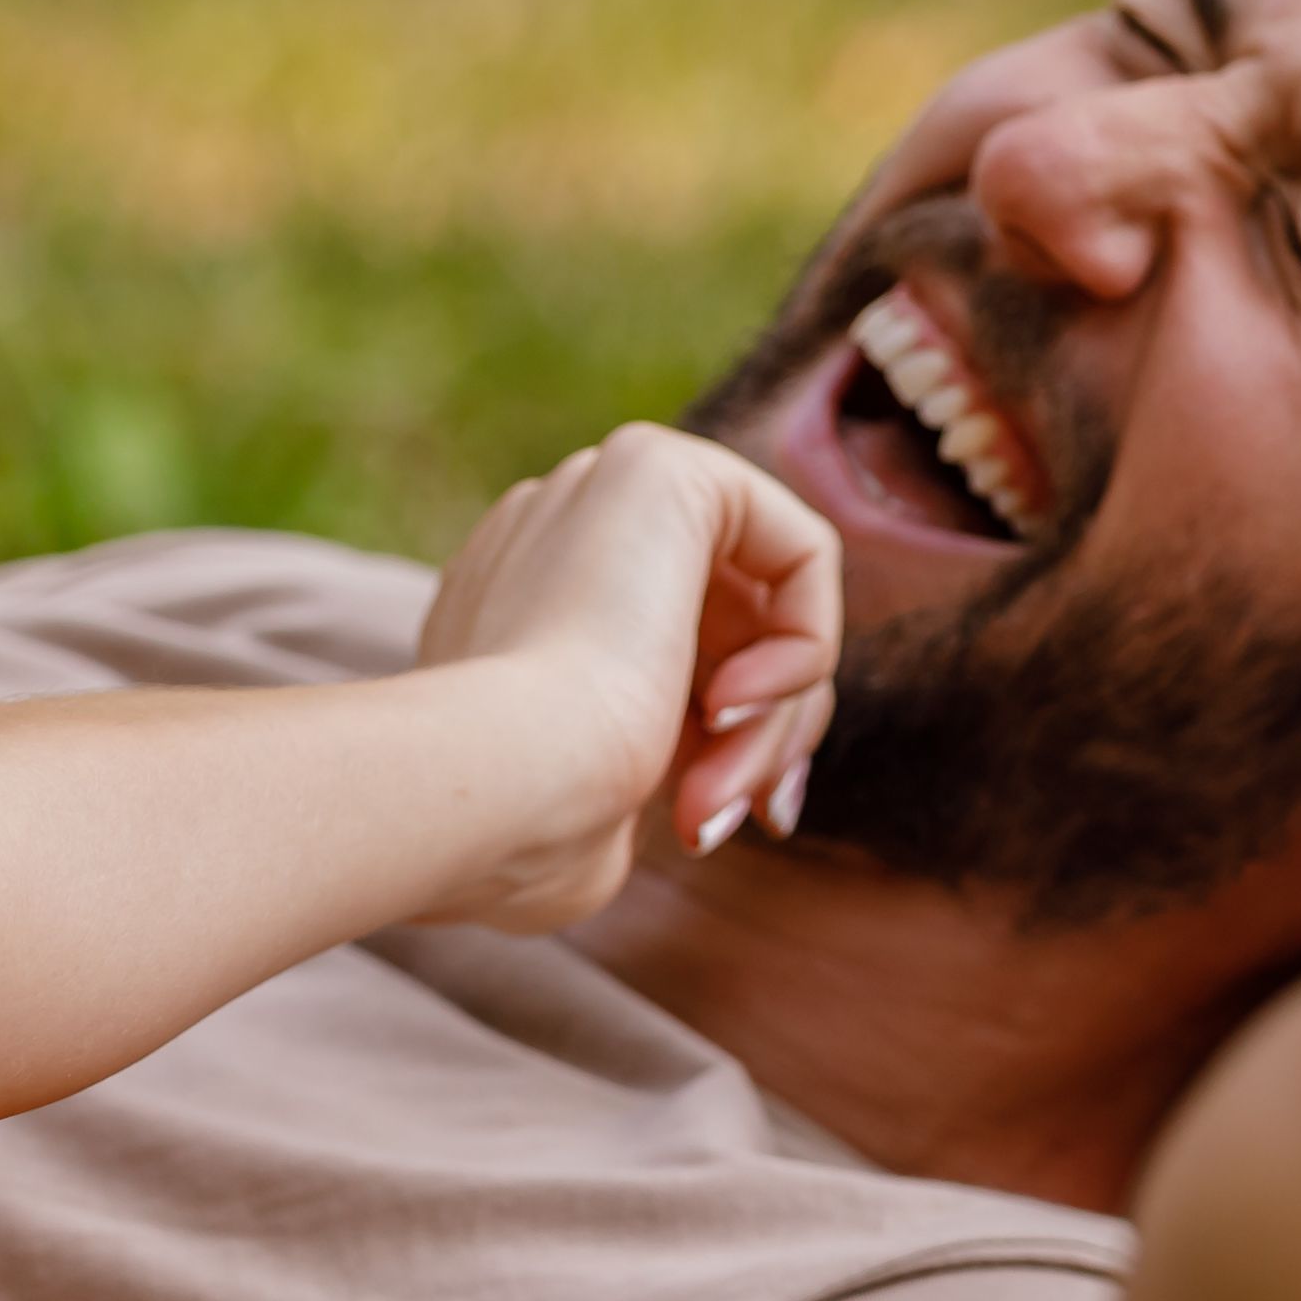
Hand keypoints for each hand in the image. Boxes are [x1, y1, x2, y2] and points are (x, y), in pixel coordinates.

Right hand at [403, 425, 839, 930]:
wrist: (495, 786)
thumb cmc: (527, 832)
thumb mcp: (599, 816)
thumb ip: (643, 777)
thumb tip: (701, 798)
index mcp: (520, 613)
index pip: (673, 662)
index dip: (725, 749)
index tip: (716, 827)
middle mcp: (554, 536)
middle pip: (731, 633)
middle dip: (758, 743)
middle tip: (723, 822)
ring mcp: (598, 493)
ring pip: (765, 608)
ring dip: (773, 723)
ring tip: (718, 795)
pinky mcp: (660, 467)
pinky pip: (801, 553)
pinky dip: (805, 646)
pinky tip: (736, 705)